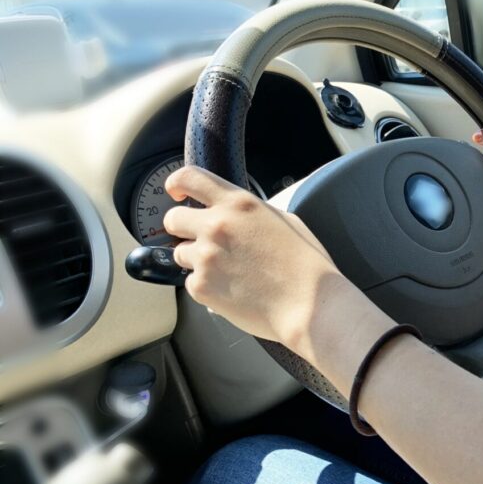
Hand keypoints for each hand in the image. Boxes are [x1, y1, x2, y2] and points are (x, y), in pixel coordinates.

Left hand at [162, 166, 356, 353]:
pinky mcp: (201, 287)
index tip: (176, 192)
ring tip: (227, 271)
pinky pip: (191, 282)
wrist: (308, 304)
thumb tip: (238, 216)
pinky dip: (206, 286)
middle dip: (183, 229)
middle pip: (173, 219)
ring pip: (180, 253)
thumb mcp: (285, 221)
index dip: (177, 183)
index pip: (190, 178)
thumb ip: (252, 213)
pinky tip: (232, 289)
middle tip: (201, 240)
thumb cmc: (305, 264)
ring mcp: (205, 257)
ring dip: (196, 260)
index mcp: (239, 204)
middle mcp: (217, 226)